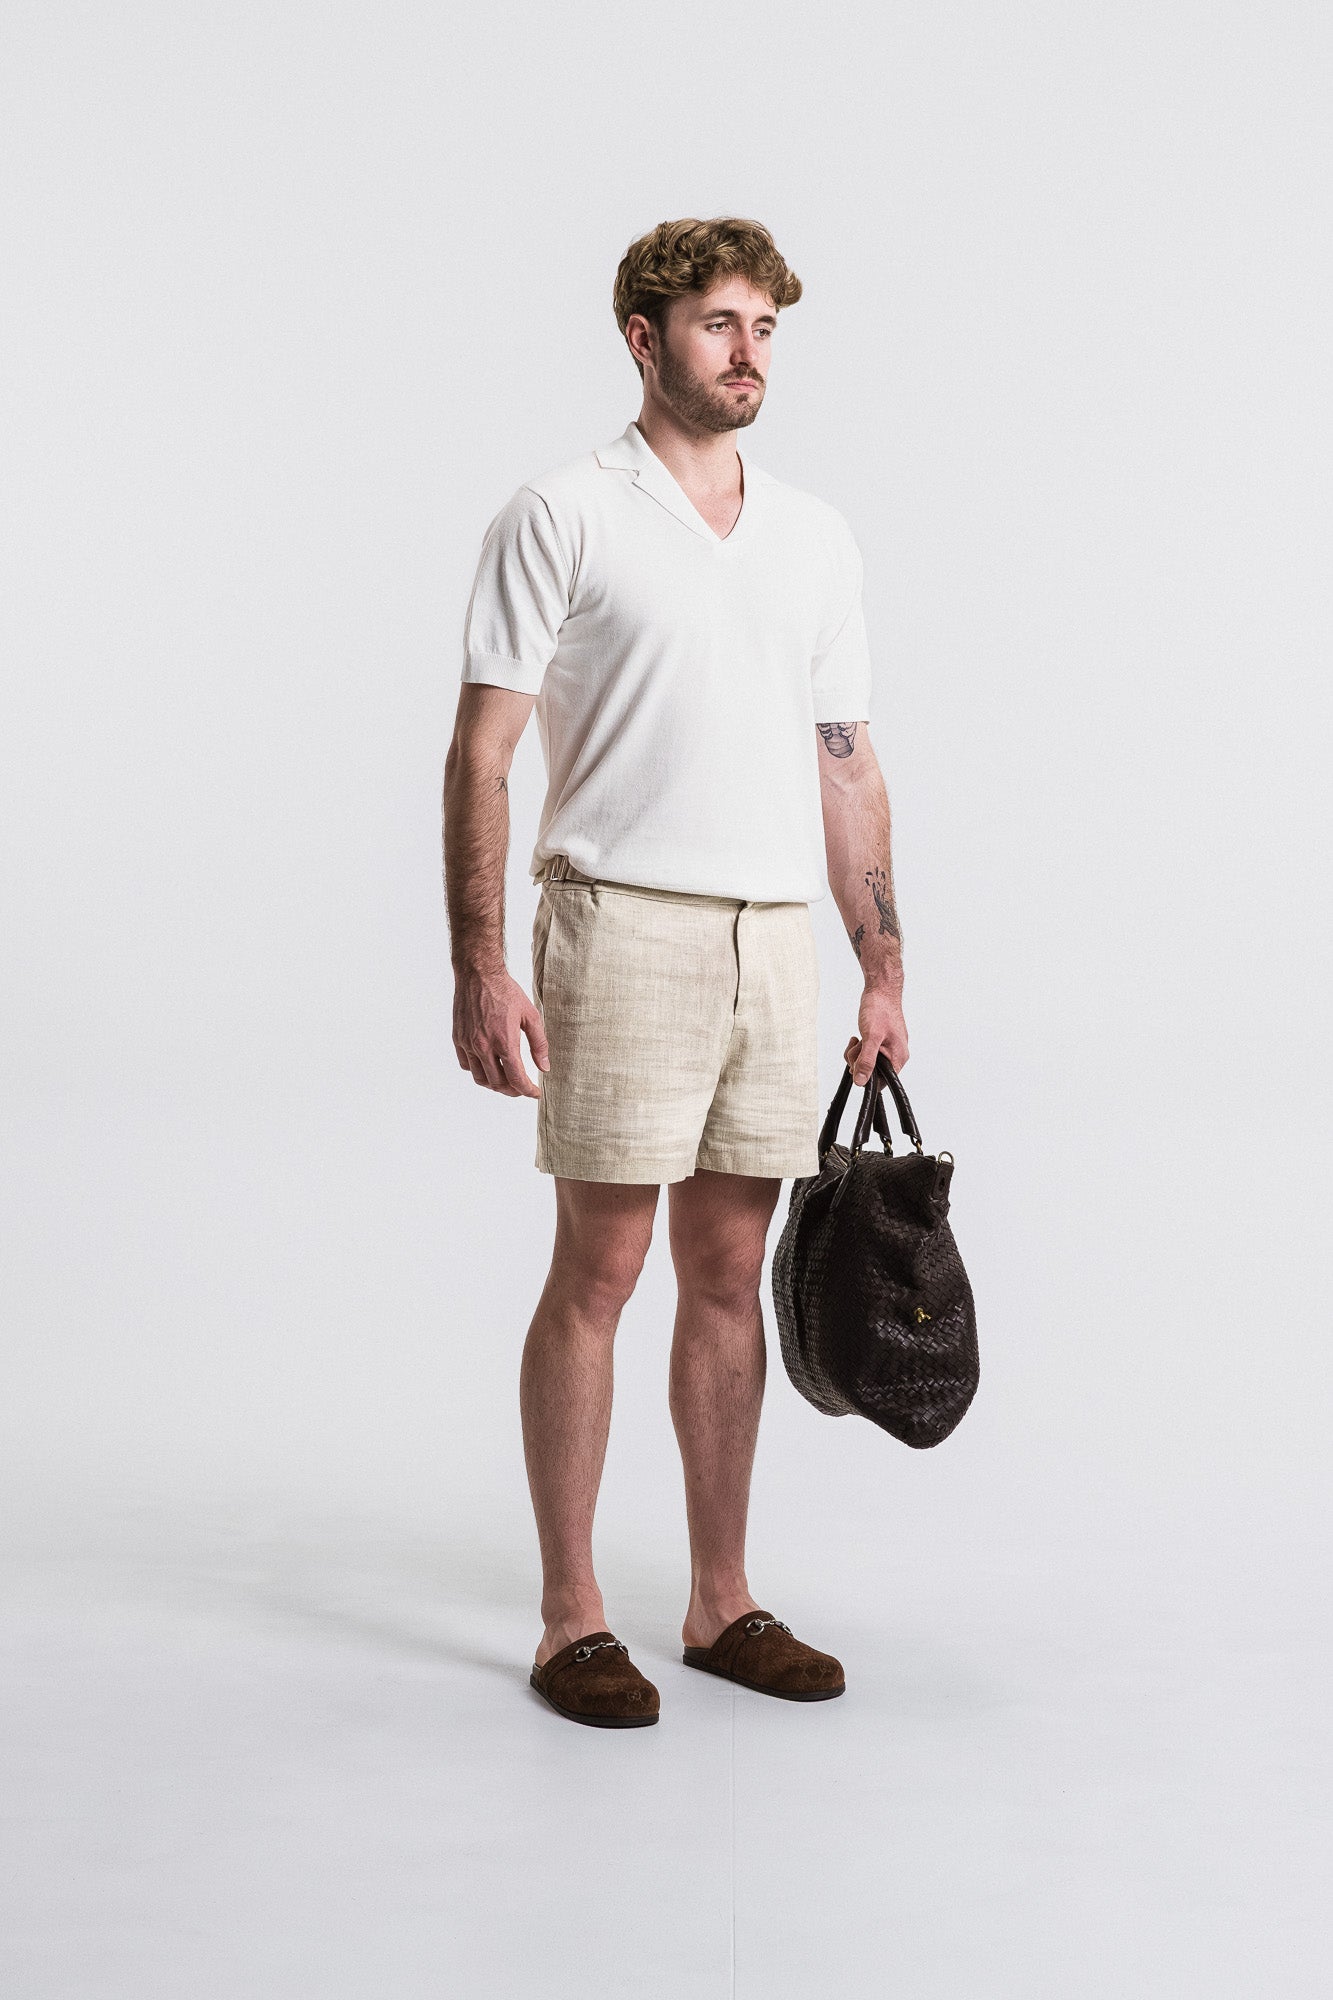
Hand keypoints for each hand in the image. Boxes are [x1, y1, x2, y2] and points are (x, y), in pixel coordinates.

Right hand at [453, 965, 549, 1097]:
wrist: (478, 975)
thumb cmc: (506, 992)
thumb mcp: (530, 1016)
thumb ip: (539, 1044)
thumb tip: (544, 1067)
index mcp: (504, 1041)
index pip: (516, 1078)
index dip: (527, 1090)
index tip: (535, 1093)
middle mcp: (484, 1046)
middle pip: (497, 1083)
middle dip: (513, 1090)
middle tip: (522, 1087)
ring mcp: (469, 1044)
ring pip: (480, 1078)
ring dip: (494, 1084)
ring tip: (506, 1080)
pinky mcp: (458, 1039)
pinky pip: (466, 1065)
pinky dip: (478, 1071)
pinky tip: (488, 1066)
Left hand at [844, 986, 907, 1086]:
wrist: (881, 990)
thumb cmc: (880, 1009)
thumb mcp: (871, 1037)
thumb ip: (866, 1061)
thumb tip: (861, 1081)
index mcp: (898, 1058)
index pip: (882, 1082)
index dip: (867, 1077)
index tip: (858, 1065)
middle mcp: (895, 1055)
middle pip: (872, 1072)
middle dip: (859, 1061)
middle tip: (859, 1045)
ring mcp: (888, 1048)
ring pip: (866, 1062)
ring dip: (857, 1053)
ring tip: (859, 1038)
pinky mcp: (881, 1042)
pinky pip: (866, 1052)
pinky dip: (859, 1047)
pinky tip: (858, 1037)